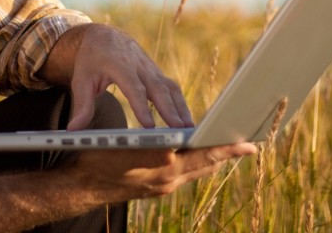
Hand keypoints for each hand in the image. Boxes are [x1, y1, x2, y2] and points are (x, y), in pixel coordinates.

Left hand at [41, 23, 193, 129]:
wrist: (104, 36)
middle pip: (158, 88)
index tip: (149, 126)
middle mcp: (139, 66)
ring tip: (188, 130)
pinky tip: (186, 122)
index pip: (133, 88)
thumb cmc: (91, 60)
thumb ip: (81, 105)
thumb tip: (73, 130)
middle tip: (179, 131)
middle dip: (170, 110)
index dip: (142, 106)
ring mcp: (151, 68)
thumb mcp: (81, 79)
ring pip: (170, 88)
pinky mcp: (157, 73)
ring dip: (181, 108)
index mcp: (120, 65)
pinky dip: (180, 104)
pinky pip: (172, 88)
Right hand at [73, 142, 256, 200]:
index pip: (204, 156)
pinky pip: (187, 174)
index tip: (248, 144)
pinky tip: (203, 155)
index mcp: (163, 167)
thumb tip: (176, 145)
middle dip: (227, 153)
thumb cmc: (97, 157)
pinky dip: (199, 163)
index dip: (227, 149)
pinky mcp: (158, 188)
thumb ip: (153, 147)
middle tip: (250, 144)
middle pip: (207, 164)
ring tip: (232, 147)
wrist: (81, 185)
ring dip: (215, 159)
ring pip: (198, 170)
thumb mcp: (123, 145)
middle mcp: (168, 180)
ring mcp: (164, 186)